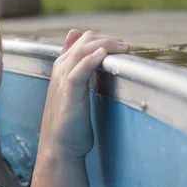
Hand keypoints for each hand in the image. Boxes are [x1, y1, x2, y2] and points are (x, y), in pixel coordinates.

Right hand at [40, 30, 129, 156]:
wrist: (58, 147)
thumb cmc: (70, 123)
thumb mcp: (75, 93)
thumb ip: (82, 73)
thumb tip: (93, 58)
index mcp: (62, 67)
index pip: (83, 41)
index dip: (105, 39)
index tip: (124, 48)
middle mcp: (61, 70)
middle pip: (84, 41)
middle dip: (109, 40)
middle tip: (128, 48)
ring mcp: (62, 81)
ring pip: (81, 51)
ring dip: (105, 45)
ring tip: (123, 49)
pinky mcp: (67, 94)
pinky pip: (77, 72)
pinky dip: (89, 60)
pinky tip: (102, 55)